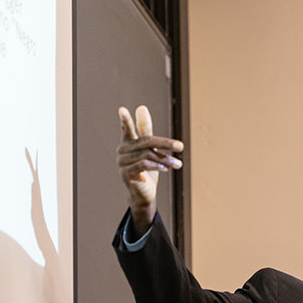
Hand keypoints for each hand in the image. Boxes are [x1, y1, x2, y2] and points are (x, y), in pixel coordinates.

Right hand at [116, 105, 183, 234]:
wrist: (144, 194)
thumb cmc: (148, 170)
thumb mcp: (150, 149)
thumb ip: (146, 130)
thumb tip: (141, 107)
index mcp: (127, 142)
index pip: (126, 129)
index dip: (125, 120)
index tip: (122, 109)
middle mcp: (122, 151)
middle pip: (146, 141)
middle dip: (165, 143)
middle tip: (181, 147)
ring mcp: (122, 163)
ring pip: (148, 154)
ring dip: (166, 159)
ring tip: (177, 164)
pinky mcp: (126, 174)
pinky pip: (144, 165)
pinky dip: (157, 165)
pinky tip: (166, 169)